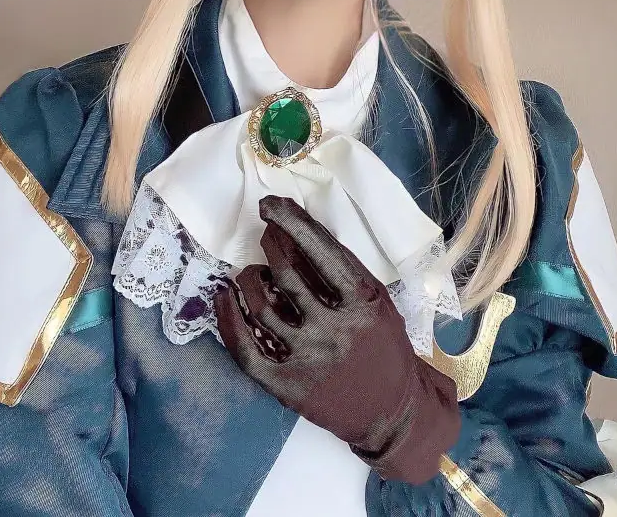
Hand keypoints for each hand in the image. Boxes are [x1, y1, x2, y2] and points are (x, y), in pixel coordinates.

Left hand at [213, 195, 459, 483]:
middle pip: (286, 273)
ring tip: (252, 272)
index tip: (270, 206)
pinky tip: (224, 298)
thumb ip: (341, 272)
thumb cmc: (384, 347)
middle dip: (270, 245)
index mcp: (362, 301)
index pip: (320, 250)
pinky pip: (245, 349)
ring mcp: (309, 358)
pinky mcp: (287, 386)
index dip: (291, 223)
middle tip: (266, 236)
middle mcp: (334, 328)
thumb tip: (293, 232)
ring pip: (261, 306)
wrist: (391, 412)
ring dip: (249, 279)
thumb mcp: (377, 302)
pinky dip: (228, 319)